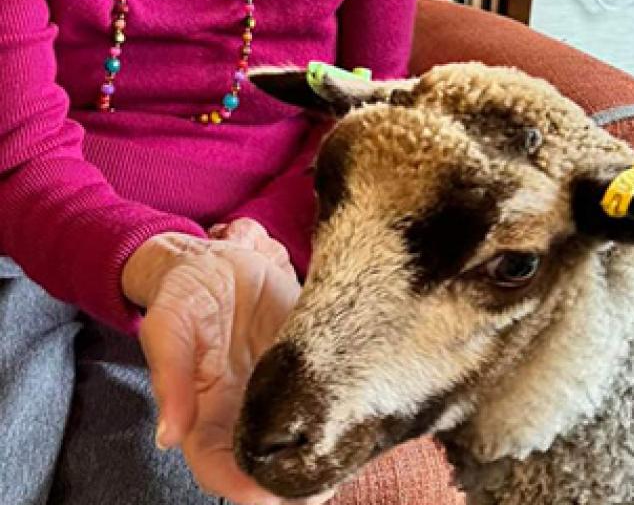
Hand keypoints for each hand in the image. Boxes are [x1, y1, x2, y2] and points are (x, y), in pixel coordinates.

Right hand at [122, 218, 332, 504]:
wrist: (218, 258)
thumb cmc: (182, 293)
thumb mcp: (168, 326)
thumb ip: (170, 378)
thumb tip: (169, 436)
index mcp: (204, 413)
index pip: (220, 469)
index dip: (244, 489)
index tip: (272, 497)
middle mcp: (242, 410)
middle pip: (267, 466)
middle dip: (293, 485)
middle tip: (327, 484)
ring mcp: (276, 389)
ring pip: (300, 438)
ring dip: (322, 454)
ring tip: (351, 456)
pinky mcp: (303, 364)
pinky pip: (321, 397)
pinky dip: (339, 414)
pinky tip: (360, 416)